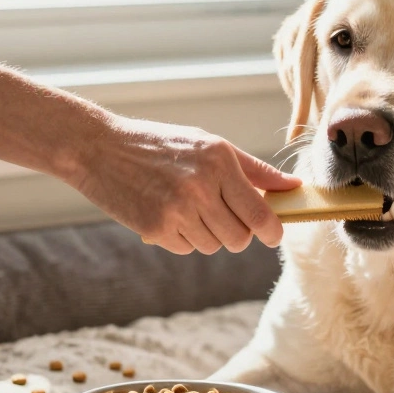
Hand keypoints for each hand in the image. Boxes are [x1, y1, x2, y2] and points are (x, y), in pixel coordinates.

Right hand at [75, 116, 301, 253]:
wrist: (99, 148)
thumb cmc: (160, 144)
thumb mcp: (208, 145)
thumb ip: (254, 169)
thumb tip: (294, 187)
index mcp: (219, 161)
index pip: (260, 214)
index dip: (272, 231)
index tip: (273, 234)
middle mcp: (201, 187)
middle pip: (240, 238)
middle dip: (237, 234)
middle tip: (220, 215)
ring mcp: (177, 210)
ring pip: (214, 246)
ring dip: (207, 235)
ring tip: (186, 208)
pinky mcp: (155, 229)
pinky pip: (187, 248)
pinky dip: (182, 237)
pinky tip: (166, 212)